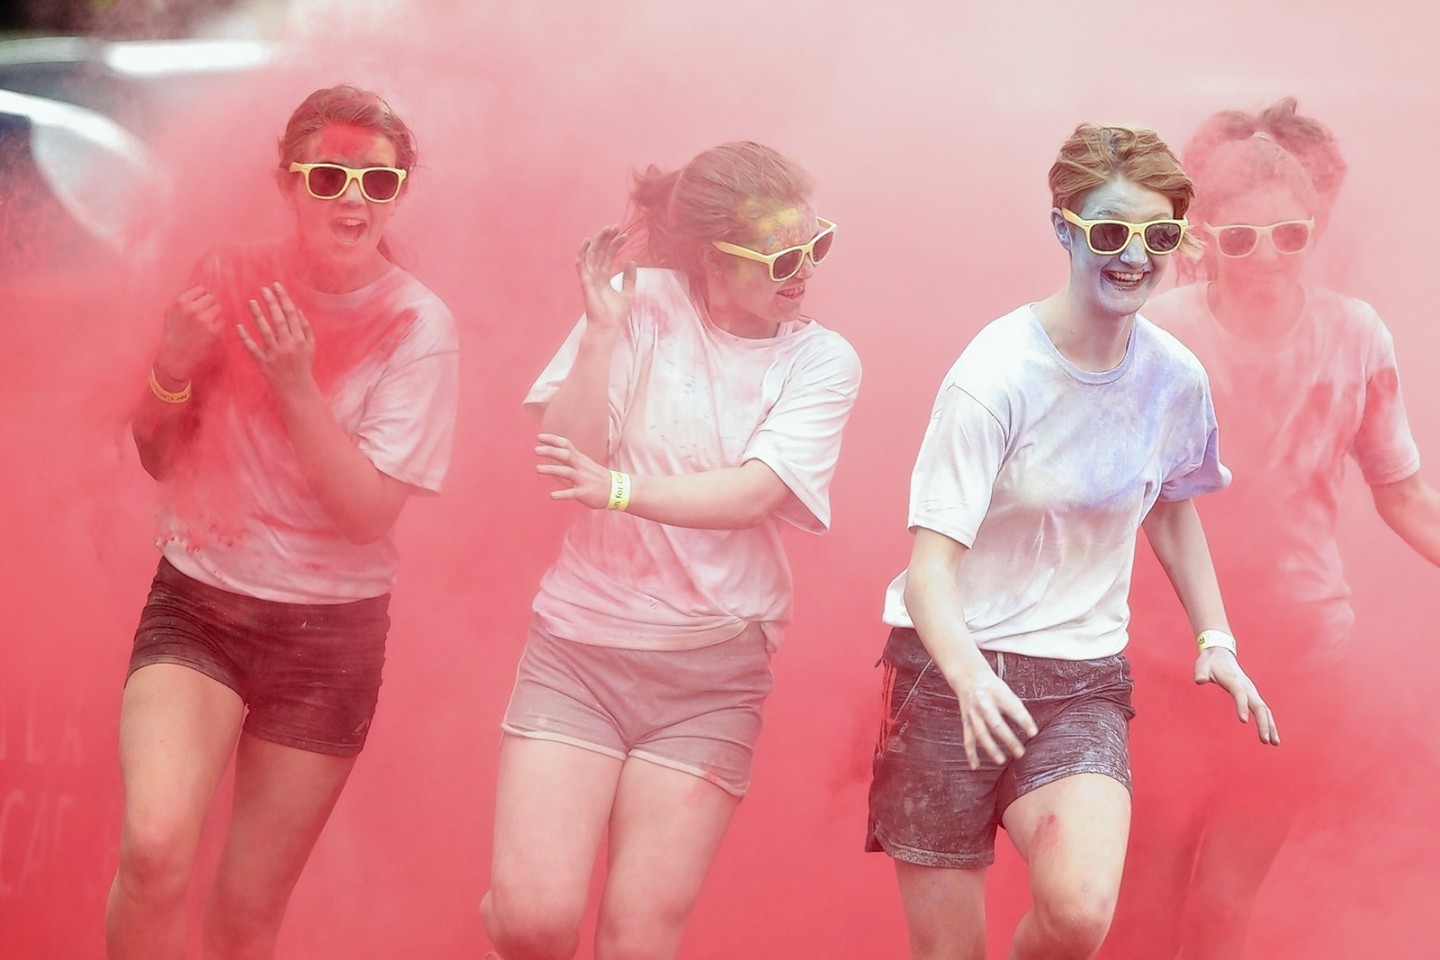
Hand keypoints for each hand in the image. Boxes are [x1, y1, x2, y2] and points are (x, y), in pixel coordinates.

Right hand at [155, 285, 223, 380]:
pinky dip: (217, 325)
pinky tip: (208, 331)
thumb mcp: (172, 312)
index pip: (201, 289)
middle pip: (212, 298)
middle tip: (202, 316)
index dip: (201, 297)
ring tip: (205, 323)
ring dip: (214, 315)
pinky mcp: (213, 331)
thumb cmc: (173, 333)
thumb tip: (201, 288)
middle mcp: (193, 309)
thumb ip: (184, 299)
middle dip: (208, 305)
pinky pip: (222, 321)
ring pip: (218, 308)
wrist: (174, 356)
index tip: (198, 305)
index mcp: (181, 302)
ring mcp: (204, 320)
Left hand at [236, 283, 317, 398]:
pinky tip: (238, 326)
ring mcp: (275, 354)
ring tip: (251, 301)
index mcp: (300, 339)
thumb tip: (298, 311)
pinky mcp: (263, 363)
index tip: (276, 286)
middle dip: (271, 302)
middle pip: (278, 319)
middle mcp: (288, 345)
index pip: (291, 314)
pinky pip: (252, 348)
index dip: (283, 298)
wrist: (296, 389)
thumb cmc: (303, 366)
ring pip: (265, 331)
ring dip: (258, 315)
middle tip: (263, 289)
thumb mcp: (311, 347)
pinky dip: (245, 337)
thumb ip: (306, 328)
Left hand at [535, 433, 612, 509]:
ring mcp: (583, 479)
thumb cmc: (598, 477)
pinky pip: (573, 493)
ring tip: (537, 469)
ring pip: (567, 472)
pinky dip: (562, 494)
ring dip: (552, 470)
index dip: (553, 440)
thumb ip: (572, 458)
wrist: (617, 490)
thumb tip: (556, 451)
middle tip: (535, 450)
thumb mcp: (586, 464)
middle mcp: (581, 467)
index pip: (566, 445)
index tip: (539, 437)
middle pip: (565, 455)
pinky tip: (552, 495)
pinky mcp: (585, 492)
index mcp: (580, 459)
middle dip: (550, 451)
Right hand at [576, 226, 635, 331]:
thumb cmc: (616, 314)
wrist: (608, 326)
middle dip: (607, 238)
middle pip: (600, 252)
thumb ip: (630, 277)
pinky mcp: (585, 282)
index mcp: (604, 278)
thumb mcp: (628, 292)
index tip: (625, 235)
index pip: (609, 256)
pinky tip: (587, 241)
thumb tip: (632, 260)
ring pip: (591, 254)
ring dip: (598, 240)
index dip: (616, 244)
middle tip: (616, 226)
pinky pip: (581, 264)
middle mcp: (595, 276)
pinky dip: (582, 252)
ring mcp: (589, 278)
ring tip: (607, 229)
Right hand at [945, 662, 1037, 768]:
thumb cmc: (993, 687)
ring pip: (981, 733)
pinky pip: (968, 739)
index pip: (1013, 708)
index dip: (1024, 721)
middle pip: (995, 724)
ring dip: (990, 748)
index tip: (1034, 733)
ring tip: (1001, 761)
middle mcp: (983, 704)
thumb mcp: (1006, 691)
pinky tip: (975, 766)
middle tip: (1020, 753)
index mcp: (997, 694)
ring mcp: (973, 714)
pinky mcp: (966, 721)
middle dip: (1008, 739)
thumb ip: (1017, 709)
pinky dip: (970, 753)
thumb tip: (1032, 731)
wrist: (968, 678)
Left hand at [1194, 649, 1279, 744]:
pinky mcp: (1252, 695)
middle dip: (1263, 723)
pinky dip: (1269, 722)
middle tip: (1265, 741)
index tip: (1243, 721)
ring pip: (1265, 710)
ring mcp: (1252, 691)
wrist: (1221, 654)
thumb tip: (1199, 680)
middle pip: (1259, 706)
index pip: (1240, 695)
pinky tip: (1271, 736)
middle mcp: (1247, 687)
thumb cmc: (1210, 662)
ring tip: (1274, 743)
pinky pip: (1263, 710)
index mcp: (1234, 680)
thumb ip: (1200, 672)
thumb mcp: (1202, 665)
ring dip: (1270, 726)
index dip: (1241, 707)